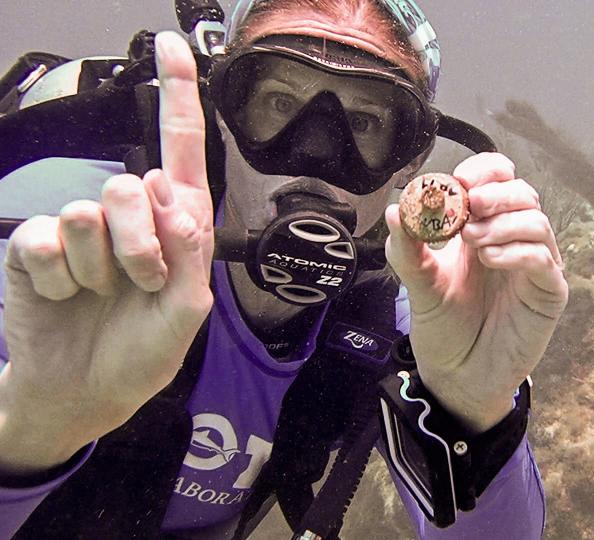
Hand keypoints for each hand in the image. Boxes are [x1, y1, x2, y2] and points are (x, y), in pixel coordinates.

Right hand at [0, 32, 213, 472]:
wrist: (84, 391)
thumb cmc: (142, 353)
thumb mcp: (185, 314)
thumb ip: (190, 255)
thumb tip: (175, 197)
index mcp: (175, 225)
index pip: (181, 151)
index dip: (178, 96)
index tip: (171, 45)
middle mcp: (128, 217)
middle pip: (131, 187)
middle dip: (141, 247)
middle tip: (139, 284)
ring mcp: (80, 231)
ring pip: (87, 214)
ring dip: (101, 269)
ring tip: (101, 296)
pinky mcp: (36, 247)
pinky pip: (44, 242)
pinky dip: (61, 281)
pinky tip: (66, 299)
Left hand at [385, 153, 567, 431]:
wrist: (457, 377)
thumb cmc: (443, 328)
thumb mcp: (419, 284)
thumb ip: (408, 249)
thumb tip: (395, 210)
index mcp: (484, 226)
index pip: (497, 178)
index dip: (483, 172)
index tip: (459, 182)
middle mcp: (514, 240)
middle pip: (522, 192)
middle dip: (494, 194)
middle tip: (468, 207)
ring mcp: (535, 265)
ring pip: (536, 221)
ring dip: (503, 222)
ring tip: (472, 241)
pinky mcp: (549, 292)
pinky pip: (544, 258)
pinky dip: (517, 250)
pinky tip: (490, 259)